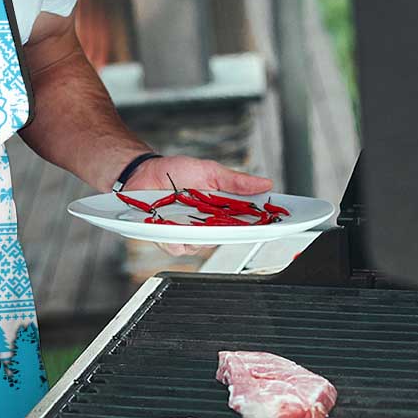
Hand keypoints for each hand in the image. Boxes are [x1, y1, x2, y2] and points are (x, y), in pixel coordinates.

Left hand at [126, 156, 273, 256]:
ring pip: (201, 246)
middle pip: (225, 238)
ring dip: (198, 234)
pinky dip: (175, 238)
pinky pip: (176, 247)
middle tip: (230, 221)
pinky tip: (172, 227)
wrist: (143, 172)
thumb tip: (265, 183)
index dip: (261, 225)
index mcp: (220, 210)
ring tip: (192, 218)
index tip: (274, 223)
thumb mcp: (209, 171)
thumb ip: (235, 181)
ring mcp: (186, 233)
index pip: (245, 222)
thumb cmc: (175, 172)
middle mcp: (206, 225)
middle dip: (230, 232)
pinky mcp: (167, 238)